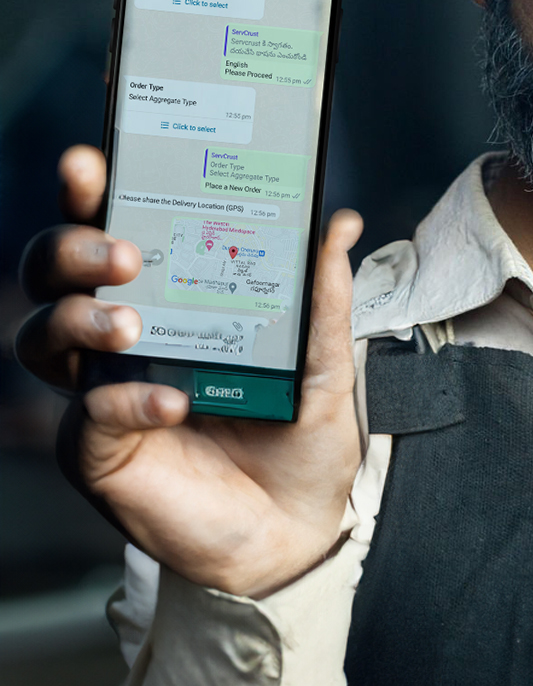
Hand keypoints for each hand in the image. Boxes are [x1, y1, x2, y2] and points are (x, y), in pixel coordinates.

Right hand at [17, 144, 362, 598]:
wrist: (300, 527)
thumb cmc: (299, 437)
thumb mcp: (324, 363)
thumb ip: (322, 297)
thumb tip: (337, 222)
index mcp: (164, 296)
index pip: (110, 227)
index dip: (88, 190)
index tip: (92, 158)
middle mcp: (118, 334)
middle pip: (53, 272)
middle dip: (71, 246)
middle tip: (124, 251)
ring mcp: (98, 391)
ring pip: (42, 337)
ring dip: (79, 318)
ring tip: (131, 324)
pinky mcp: (99, 451)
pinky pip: (88, 416)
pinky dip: (124, 401)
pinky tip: (169, 403)